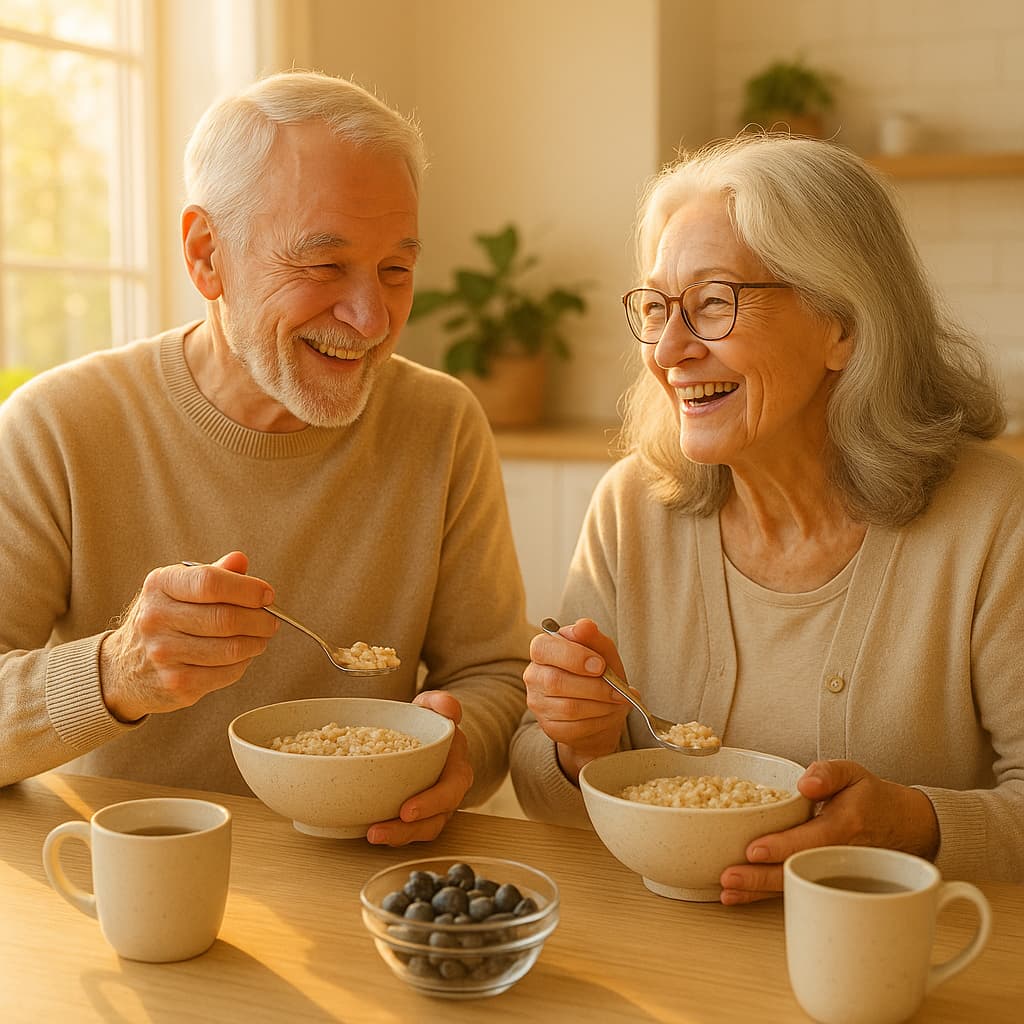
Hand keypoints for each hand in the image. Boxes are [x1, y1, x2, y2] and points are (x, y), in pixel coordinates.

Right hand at [99, 551, 277, 721]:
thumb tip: (240, 560)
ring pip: (231, 649)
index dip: (247, 589)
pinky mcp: (176, 684)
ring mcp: (163, 654)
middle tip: (271, 620)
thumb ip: (213, 573)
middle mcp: (156, 618)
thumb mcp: (179, 588)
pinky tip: (241, 656)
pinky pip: (226, 673)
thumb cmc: (164, 619)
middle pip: (226, 619)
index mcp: (160, 585)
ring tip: (260, 637)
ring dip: (256, 643)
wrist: (123, 667)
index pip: (211, 582)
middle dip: (260, 620)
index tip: (267, 595)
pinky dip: (243, 663)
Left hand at [366, 691, 473, 845]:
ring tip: (371, 835)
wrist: (428, 738)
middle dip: (409, 829)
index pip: (452, 787)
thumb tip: (446, 706)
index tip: (407, 810)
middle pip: (436, 818)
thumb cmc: (429, 726)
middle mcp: (450, 791)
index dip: (432, 802)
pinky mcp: (421, 815)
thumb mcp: (432, 708)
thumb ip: (439, 702)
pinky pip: (411, 830)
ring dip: (397, 837)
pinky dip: (392, 834)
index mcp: (456, 766)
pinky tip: (369, 830)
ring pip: (423, 829)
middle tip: (379, 830)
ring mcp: (436, 807)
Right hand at [522, 617, 631, 782]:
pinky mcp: (548, 726)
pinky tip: (606, 713)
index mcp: (542, 649)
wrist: (602, 707)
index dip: (572, 657)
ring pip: (567, 707)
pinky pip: (573, 727)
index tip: (600, 665)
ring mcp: (538, 703)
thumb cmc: (598, 673)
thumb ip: (593, 637)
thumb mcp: (602, 651)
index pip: (543, 648)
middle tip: (617, 689)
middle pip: (556, 682)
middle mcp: (534, 675)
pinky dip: (597, 721)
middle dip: (593, 687)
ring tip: (616, 700)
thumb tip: (584, 625)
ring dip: (599, 705)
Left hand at [719, 759, 940, 904]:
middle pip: (795, 870)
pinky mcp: (822, 878)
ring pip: (792, 886)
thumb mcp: (853, 773)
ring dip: (758, 891)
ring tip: (727, 891)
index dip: (780, 847)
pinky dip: (765, 895)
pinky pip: (793, 889)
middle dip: (760, 878)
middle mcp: (836, 855)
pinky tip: (740, 896)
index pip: (808, 840)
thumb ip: (828, 772)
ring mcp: (830, 873)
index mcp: (843, 826)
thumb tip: (806, 782)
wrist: (902, 828)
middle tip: (728, 877)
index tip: (753, 850)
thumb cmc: (871, 798)